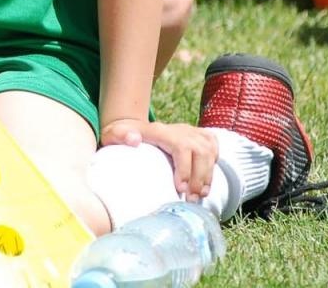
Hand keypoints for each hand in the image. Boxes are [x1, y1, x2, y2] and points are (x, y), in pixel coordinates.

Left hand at [100, 119, 221, 201]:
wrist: (131, 128)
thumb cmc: (121, 137)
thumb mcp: (113, 134)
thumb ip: (120, 135)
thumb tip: (134, 139)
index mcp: (160, 131)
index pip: (181, 147)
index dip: (185, 168)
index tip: (180, 189)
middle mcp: (179, 129)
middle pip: (200, 150)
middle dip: (199, 177)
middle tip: (191, 198)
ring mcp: (190, 131)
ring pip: (209, 150)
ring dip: (207, 174)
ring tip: (199, 195)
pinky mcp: (198, 135)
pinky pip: (213, 145)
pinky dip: (214, 162)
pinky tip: (206, 179)